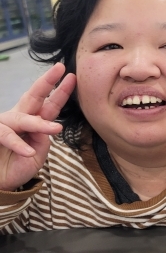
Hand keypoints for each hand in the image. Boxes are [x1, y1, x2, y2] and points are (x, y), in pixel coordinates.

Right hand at [0, 63, 75, 190]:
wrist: (2, 182)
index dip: (61, 92)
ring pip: (23, 118)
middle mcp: (20, 118)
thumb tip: (47, 127)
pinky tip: (28, 152)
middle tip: (59, 69)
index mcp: (34, 122)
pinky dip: (19, 144)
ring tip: (56, 129)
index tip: (72, 77)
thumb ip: (43, 140)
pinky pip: (7, 135)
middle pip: (34, 97)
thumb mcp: (38, 155)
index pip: (50, 105)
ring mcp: (6, 124)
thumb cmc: (19, 166)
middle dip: (47, 82)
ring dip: (40, 123)